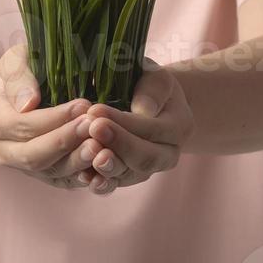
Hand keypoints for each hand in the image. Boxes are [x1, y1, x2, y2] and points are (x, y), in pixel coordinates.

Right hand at [0, 43, 101, 189]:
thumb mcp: (15, 62)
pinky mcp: (45, 175)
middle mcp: (4, 150)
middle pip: (34, 155)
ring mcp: (24, 167)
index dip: (54, 118)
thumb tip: (28, 102)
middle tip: (93, 126)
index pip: (23, 125)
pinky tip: (104, 166)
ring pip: (52, 172)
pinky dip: (84, 177)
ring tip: (101, 146)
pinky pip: (65, 181)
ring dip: (78, 161)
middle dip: (65, 142)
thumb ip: (19, 77)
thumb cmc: (21, 71)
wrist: (19, 94)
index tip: (82, 104)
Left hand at [80, 57, 193, 194]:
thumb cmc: (149, 84)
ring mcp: (148, 169)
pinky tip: (83, 176)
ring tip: (88, 154)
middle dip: (118, 144)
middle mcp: (168, 154)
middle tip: (92, 129)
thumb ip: (152, 91)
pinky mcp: (128, 177)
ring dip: (108, 167)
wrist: (150, 104)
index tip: (96, 110)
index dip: (124, 122)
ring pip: (130, 175)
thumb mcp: (155, 77)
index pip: (152, 128)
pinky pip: (116, 184)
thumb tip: (143, 110)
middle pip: (146, 158)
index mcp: (179, 126)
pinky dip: (100, 183)